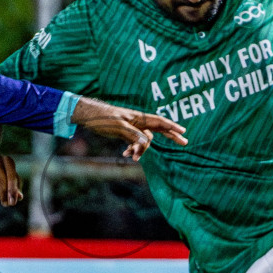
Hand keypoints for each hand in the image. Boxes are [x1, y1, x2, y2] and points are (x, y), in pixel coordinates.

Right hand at [0, 148, 22, 205]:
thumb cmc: (2, 174)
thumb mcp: (11, 179)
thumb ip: (16, 188)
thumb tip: (20, 197)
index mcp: (7, 160)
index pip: (11, 174)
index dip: (12, 190)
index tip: (13, 203)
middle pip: (0, 177)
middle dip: (3, 193)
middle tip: (5, 204)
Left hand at [71, 97, 187, 159]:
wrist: (88, 116)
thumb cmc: (103, 119)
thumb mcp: (118, 127)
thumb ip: (133, 135)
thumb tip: (147, 142)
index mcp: (138, 118)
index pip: (159, 121)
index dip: (172, 127)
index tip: (183, 132)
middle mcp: (138, 122)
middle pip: (158, 129)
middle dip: (171, 136)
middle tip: (184, 143)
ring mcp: (132, 127)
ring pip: (143, 141)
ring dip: (140, 150)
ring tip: (131, 157)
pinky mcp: (125, 132)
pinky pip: (134, 143)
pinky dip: (132, 149)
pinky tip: (124, 155)